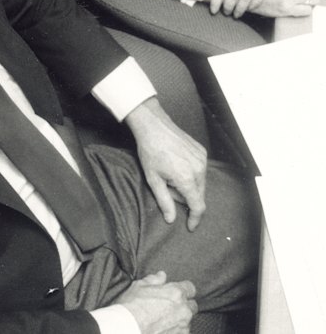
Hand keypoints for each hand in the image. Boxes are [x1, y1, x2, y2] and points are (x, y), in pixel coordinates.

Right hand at [117, 271, 196, 333]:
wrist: (128, 329)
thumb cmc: (133, 306)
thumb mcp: (140, 286)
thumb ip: (154, 279)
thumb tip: (162, 276)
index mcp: (176, 293)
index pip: (190, 288)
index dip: (184, 289)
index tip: (176, 292)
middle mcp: (183, 310)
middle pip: (192, 306)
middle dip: (184, 305)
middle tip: (170, 306)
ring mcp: (182, 327)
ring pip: (187, 321)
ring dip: (180, 319)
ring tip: (165, 319)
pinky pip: (182, 333)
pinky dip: (176, 330)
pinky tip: (164, 328)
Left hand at [125, 98, 206, 231]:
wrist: (154, 126)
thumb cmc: (150, 151)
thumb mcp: (153, 179)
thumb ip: (164, 201)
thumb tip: (171, 219)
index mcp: (187, 178)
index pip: (198, 206)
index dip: (195, 219)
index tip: (190, 226)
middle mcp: (199, 169)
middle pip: (199, 195)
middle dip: (186, 199)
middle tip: (168, 188)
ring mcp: (202, 159)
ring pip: (201, 183)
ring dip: (189, 186)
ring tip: (171, 175)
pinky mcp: (202, 151)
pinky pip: (201, 170)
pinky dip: (192, 174)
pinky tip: (177, 166)